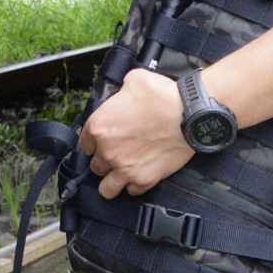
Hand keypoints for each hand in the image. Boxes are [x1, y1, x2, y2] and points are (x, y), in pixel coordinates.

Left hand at [76, 68, 192, 198]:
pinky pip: (131, 191)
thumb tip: (123, 93)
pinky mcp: (144, 179)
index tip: (102, 141)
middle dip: (104, 160)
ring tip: (120, 174)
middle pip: (95, 166)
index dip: (94, 142)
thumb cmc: (162, 96)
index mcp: (99, 126)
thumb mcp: (134, 80)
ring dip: (112, 180)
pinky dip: (134, 186)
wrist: (189, 114)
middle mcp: (107, 151)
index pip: (84, 143)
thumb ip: (120, 91)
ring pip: (106, 188)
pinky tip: (139, 175)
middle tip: (117, 154)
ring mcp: (124, 168)